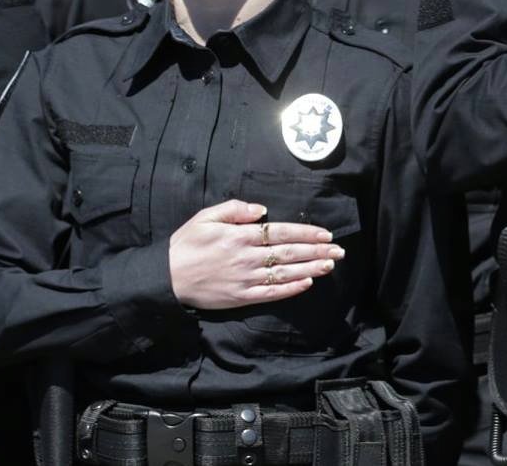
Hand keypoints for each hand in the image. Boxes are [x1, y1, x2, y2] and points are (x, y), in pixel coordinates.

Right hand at [166, 200, 344, 309]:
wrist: (166, 278)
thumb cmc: (186, 244)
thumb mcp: (205, 217)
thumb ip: (234, 209)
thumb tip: (261, 210)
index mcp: (240, 235)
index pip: (281, 232)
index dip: (306, 233)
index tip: (325, 234)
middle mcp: (247, 257)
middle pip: (289, 253)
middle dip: (317, 251)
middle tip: (339, 250)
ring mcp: (245, 279)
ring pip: (285, 273)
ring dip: (311, 269)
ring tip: (330, 265)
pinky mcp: (241, 297)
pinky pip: (271, 293)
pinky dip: (290, 289)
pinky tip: (306, 284)